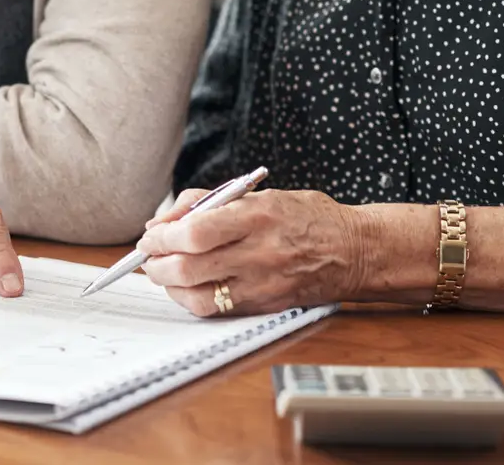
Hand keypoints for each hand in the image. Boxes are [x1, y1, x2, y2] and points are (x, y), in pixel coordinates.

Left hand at [136, 188, 366, 315]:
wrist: (354, 251)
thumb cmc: (307, 217)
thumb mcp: (260, 194)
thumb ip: (209, 202)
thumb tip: (165, 220)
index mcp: (256, 217)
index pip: (194, 232)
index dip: (162, 237)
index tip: (150, 236)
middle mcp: (258, 253)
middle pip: (188, 268)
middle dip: (156, 264)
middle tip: (149, 257)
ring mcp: (262, 284)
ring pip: (197, 297)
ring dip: (169, 286)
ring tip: (164, 273)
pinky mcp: (264, 306)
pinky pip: (216, 310)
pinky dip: (191, 299)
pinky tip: (187, 287)